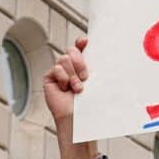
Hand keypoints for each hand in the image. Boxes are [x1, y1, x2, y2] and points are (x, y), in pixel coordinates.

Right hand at [45, 40, 100, 158]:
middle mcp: (71, 66)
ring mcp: (60, 71)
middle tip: (85, 76)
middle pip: (72, 50)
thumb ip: (96, 67)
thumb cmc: (89, 102)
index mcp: (83, 65)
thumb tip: (107, 56)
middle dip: (79, 61)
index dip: (81, 42)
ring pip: (64, 58)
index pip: (81, 47)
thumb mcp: (96, 81)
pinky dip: (63, 78)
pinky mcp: (50, 77)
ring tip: (77, 88)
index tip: (86, 41)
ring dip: (73, 75)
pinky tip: (66, 89)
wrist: (77, 116)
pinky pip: (56, 68)